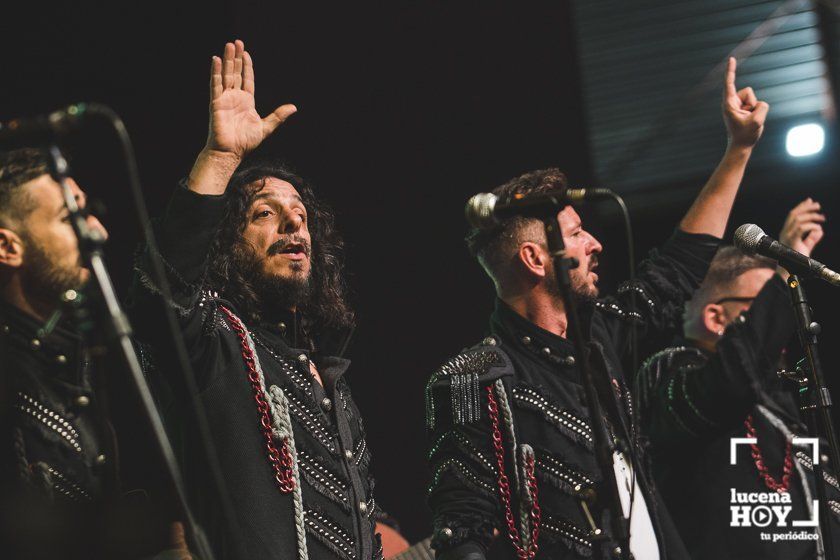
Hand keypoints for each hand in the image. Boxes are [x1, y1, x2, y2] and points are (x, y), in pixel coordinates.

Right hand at [205, 40, 295, 158]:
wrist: (231, 153)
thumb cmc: (246, 142)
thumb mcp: (266, 127)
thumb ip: (278, 116)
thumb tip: (294, 107)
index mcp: (246, 101)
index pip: (247, 79)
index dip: (247, 66)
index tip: (246, 53)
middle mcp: (235, 97)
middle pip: (236, 73)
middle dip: (237, 58)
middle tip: (237, 42)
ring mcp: (225, 99)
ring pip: (226, 75)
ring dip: (227, 60)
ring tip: (229, 45)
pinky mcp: (216, 102)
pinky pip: (215, 84)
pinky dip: (216, 72)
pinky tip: (216, 60)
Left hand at [722, 57, 768, 148]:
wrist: (741, 146)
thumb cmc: (745, 135)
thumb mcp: (757, 121)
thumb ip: (762, 107)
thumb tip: (759, 104)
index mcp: (729, 104)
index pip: (730, 83)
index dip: (731, 70)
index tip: (731, 58)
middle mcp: (731, 102)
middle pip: (749, 91)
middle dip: (752, 103)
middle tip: (747, 119)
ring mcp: (737, 105)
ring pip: (754, 98)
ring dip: (755, 109)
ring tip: (748, 121)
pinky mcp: (743, 108)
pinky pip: (757, 104)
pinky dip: (756, 112)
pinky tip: (749, 121)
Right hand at [779, 198, 824, 256]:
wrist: (791, 271)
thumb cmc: (797, 261)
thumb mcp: (805, 247)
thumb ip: (811, 238)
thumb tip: (820, 231)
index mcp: (786, 232)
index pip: (792, 215)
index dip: (801, 206)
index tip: (810, 201)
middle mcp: (785, 232)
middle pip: (794, 214)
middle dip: (806, 207)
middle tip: (817, 205)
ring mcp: (787, 236)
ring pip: (798, 219)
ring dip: (811, 216)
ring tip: (821, 217)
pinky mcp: (792, 240)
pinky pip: (801, 228)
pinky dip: (811, 226)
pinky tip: (818, 228)